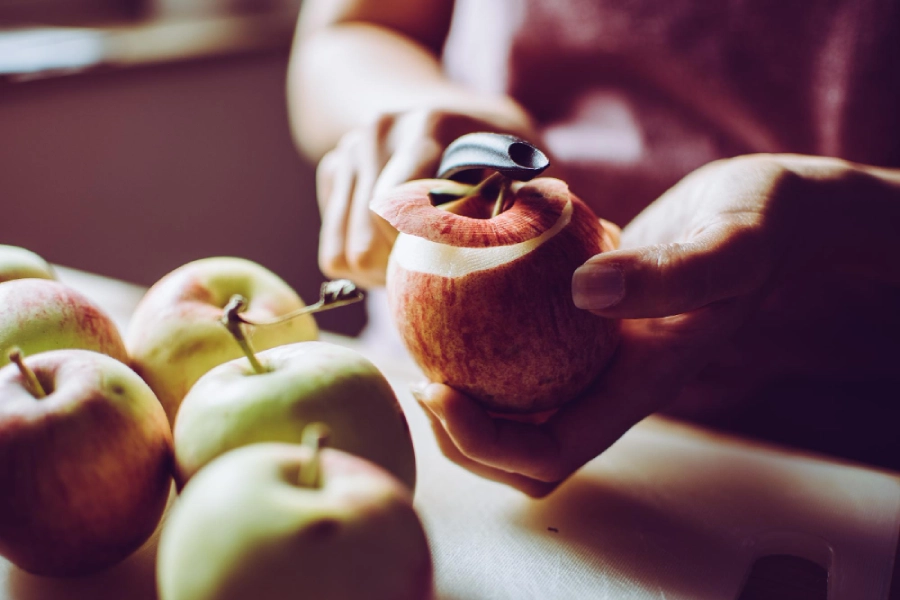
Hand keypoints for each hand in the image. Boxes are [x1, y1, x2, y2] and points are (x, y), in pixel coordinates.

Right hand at [315, 108, 535, 287]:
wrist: (454, 113)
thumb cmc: (501, 154)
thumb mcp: (525, 168)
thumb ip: (527, 203)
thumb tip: (518, 244)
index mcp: (428, 125)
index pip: (401, 212)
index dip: (421, 255)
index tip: (452, 266)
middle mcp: (378, 132)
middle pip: (364, 243)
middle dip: (397, 275)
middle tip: (432, 279)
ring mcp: (349, 151)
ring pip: (340, 254)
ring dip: (377, 276)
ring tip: (413, 268)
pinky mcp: (332, 171)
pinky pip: (331, 250)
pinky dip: (361, 265)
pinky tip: (395, 250)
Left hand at [414, 154, 899, 494]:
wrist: (767, 210)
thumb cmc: (758, 225)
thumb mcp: (730, 243)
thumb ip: (671, 272)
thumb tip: (584, 292)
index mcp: (638, 388)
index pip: (548, 454)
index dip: (483, 443)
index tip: (437, 389)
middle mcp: (608, 383)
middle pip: (519, 449)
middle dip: (458, 434)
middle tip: (417, 375)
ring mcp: (594, 356)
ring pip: (516, 403)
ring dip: (463, 389)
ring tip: (418, 339)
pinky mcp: (583, 321)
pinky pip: (521, 347)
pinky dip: (481, 334)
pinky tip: (452, 286)